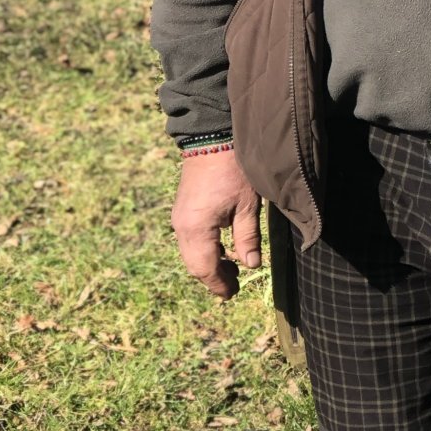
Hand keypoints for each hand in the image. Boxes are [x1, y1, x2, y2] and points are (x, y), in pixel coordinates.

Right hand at [171, 151, 261, 300]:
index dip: (220, 284)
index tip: (233, 294)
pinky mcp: (182, 209)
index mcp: (196, 229)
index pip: (205, 268)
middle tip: (234, 284)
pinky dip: (204, 249)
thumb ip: (247, 237)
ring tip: (232, 267)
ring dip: (208, 263)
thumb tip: (251, 265)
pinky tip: (222, 247)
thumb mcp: (247, 205)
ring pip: (190, 253)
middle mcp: (182, 227)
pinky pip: (189, 239)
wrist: (212, 137)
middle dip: (213, 277)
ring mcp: (179, 218)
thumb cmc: (233, 169)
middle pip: (194, 264)